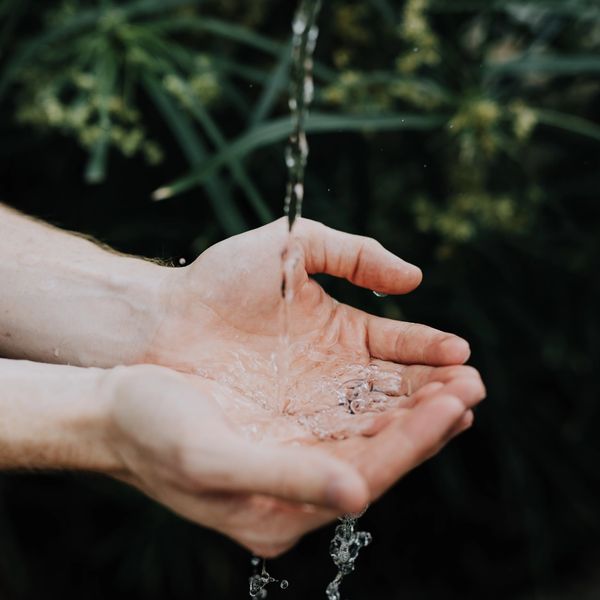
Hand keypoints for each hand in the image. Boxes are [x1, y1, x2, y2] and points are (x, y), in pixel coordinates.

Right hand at [104, 363, 482, 557]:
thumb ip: (284, 480)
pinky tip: (408, 380)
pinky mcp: (289, 432)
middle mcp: (297, 490)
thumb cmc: (153, 433)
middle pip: (379, 458)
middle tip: (473, 385)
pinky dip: (383, 398)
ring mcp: (295, 459)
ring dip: (414, 408)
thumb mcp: (212, 460)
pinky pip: (349, 417)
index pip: (367, 476)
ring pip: (370, 436)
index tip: (456, 404)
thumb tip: (357, 496)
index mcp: (280, 512)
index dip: (414, 442)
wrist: (118, 410)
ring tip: (456, 378)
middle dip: (428, 422)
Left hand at [146, 217, 474, 441]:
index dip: (430, 350)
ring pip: (376, 417)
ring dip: (415, 417)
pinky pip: (340, 440)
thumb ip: (354, 254)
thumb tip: (414, 279)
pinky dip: (372, 439)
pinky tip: (400, 436)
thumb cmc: (221, 281)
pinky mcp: (289, 435)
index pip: (398, 345)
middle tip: (471, 390)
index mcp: (343, 332)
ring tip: (453, 412)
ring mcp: (314, 406)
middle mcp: (335, 374)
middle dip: (436, 389)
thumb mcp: (292, 248)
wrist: (163, 322)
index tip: (460, 354)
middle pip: (397, 388)